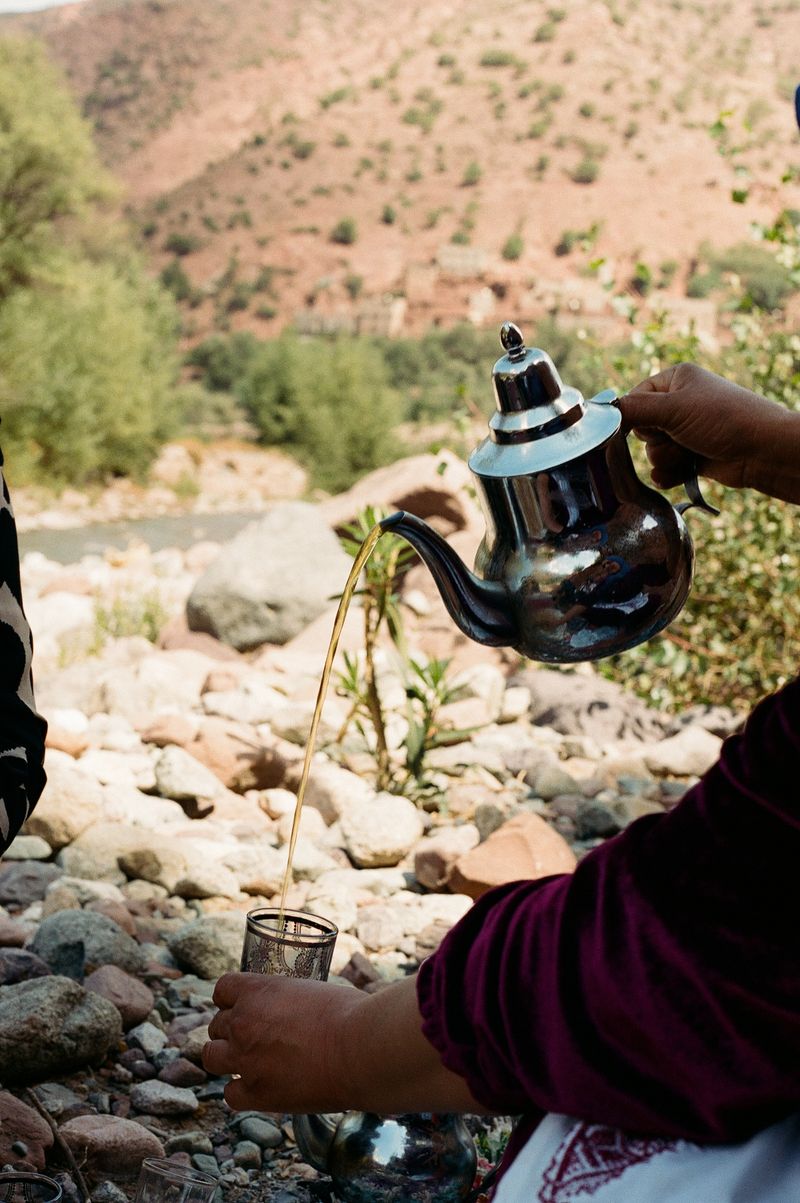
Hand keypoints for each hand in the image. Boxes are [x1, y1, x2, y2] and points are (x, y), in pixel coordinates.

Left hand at [203, 973, 362, 1112]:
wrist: (361, 1049)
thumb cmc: (350, 1014)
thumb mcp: (314, 991)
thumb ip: (292, 1000)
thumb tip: (299, 1008)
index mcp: (258, 990)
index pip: (222, 989)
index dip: (232, 1000)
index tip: (242, 1007)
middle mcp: (243, 1022)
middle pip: (216, 1025)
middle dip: (232, 1031)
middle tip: (254, 1038)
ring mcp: (245, 1059)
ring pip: (211, 1057)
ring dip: (227, 1058)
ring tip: (248, 1062)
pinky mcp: (256, 1094)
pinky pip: (230, 1095)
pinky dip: (241, 1092)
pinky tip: (258, 1088)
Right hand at [617, 363, 799, 503]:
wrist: (761, 451)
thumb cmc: (724, 420)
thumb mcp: (674, 408)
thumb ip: (634, 410)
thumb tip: (600, 414)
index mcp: (675, 381)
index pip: (633, 398)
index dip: (633, 417)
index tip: (642, 426)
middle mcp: (679, 404)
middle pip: (641, 430)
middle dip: (655, 441)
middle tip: (677, 437)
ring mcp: (685, 432)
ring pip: (652, 453)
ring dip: (666, 459)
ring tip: (689, 454)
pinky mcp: (691, 456)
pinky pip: (664, 469)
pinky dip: (671, 474)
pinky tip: (685, 471)